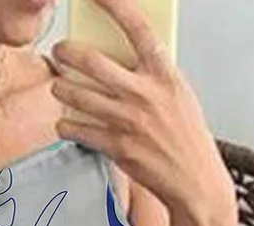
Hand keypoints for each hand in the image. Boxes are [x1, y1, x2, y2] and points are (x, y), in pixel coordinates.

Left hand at [49, 0, 233, 225]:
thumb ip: (153, 76)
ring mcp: (128, 121)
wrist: (194, 181)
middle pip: (94, 62)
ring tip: (59, 86)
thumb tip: (124, 59)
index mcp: (164, 74)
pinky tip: (65, 122)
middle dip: (68, 53)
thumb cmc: (187, 139)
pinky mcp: (117, 147)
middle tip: (60, 51)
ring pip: (79, 95)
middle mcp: (144, 94)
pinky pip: (79, 130)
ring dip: (62, 89)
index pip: (137, 28)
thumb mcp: (178, 96)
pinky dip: (67, 125)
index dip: (114, 6)